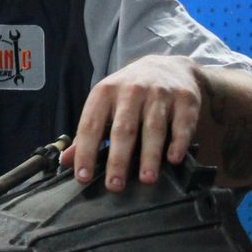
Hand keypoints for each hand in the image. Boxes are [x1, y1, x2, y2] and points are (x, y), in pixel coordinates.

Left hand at [69, 55, 205, 192]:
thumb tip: (66, 161)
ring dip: (149, 156)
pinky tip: (173, 159)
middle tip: (115, 185)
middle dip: (118, 159)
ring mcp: (160, 93)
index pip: (91, 126)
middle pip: (123, 129)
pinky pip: (181, 123)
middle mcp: (131, 91)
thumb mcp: (104, 105)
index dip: (85, 152)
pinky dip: (178, 142)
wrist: (168, 67)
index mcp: (105, 93)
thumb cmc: (129, 94)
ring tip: (146, 179)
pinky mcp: (185, 99)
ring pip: (153, 128)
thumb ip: (87, 133)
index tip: (83, 177)